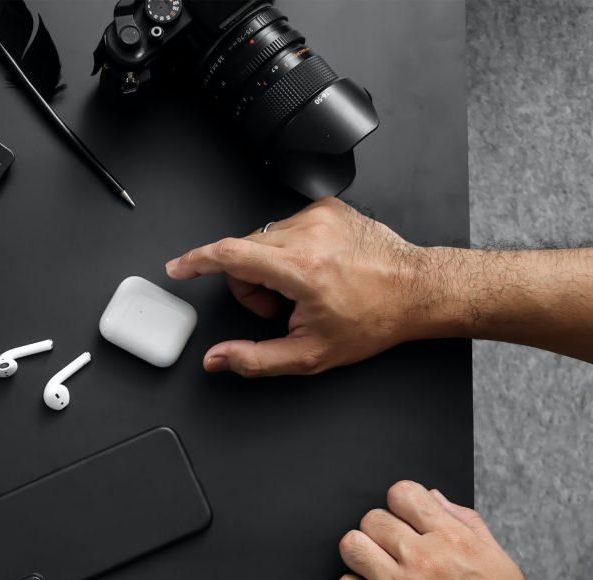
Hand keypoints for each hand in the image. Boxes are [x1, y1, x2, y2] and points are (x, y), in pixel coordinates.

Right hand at [165, 196, 430, 376]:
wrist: (414, 291)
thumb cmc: (371, 320)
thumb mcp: (309, 355)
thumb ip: (254, 360)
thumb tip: (218, 359)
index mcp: (300, 269)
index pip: (230, 254)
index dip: (196, 261)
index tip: (178, 268)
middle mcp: (308, 234)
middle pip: (243, 251)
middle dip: (248, 284)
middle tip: (277, 309)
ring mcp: (319, 216)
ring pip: (262, 239)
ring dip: (268, 268)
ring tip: (300, 291)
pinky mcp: (328, 208)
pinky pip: (285, 228)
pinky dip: (287, 252)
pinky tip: (312, 270)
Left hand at [335, 480, 549, 579]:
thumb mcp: (499, 562)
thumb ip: (466, 524)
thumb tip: (434, 500)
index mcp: (453, 541)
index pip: (404, 494)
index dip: (399, 502)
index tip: (401, 515)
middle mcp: (423, 561)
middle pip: (372, 519)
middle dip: (379, 530)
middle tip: (390, 547)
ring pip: (352, 546)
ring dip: (360, 553)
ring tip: (374, 566)